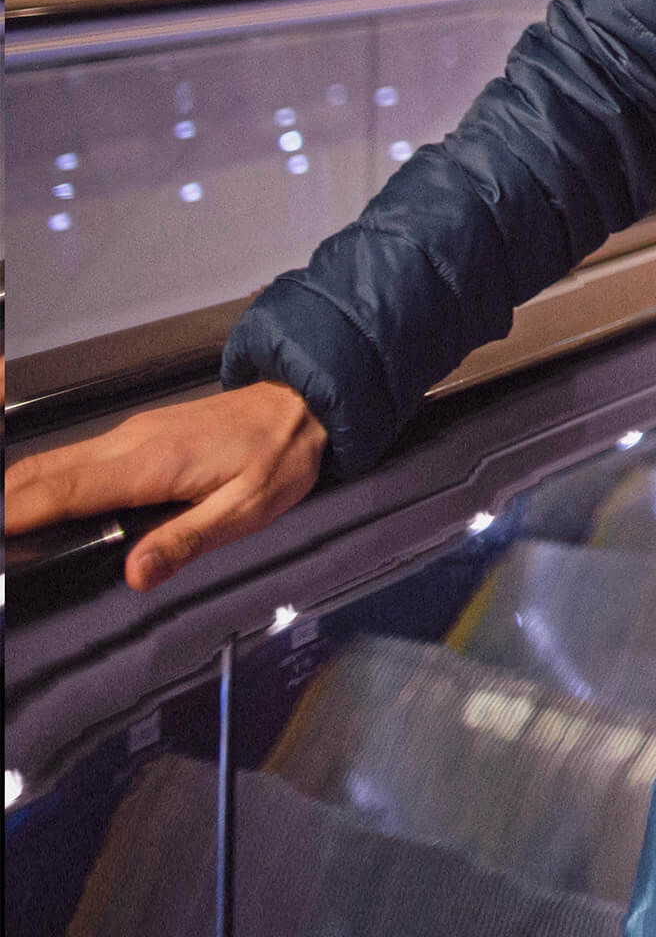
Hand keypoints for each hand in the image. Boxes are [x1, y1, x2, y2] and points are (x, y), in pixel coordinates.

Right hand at [4, 382, 327, 591]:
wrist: (301, 406)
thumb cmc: (278, 457)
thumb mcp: (246, 509)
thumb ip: (187, 541)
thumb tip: (137, 574)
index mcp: (151, 464)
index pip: (63, 491)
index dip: (15, 514)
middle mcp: (129, 443)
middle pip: (40, 473)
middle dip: (4, 505)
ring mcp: (129, 435)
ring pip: (51, 462)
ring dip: (16, 493)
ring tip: (5, 528)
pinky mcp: (135, 435)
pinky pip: (73, 458)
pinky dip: (41, 482)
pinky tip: (34, 506)